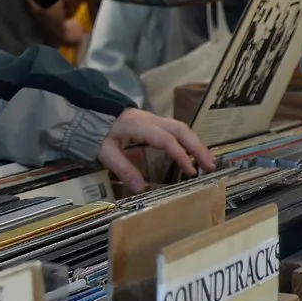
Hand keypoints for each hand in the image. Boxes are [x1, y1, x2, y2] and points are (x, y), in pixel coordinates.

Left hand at [97, 108, 215, 192]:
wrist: (91, 111)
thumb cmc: (97, 131)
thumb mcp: (105, 152)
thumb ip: (122, 169)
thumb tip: (140, 189)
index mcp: (140, 126)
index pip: (167, 140)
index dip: (180, 155)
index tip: (191, 171)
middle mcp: (151, 120)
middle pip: (181, 130)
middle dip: (198, 147)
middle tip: (210, 166)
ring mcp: (154, 120)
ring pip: (181, 128)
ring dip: (196, 144)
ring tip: (207, 162)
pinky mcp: (153, 123)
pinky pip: (175, 130)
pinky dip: (187, 141)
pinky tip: (193, 154)